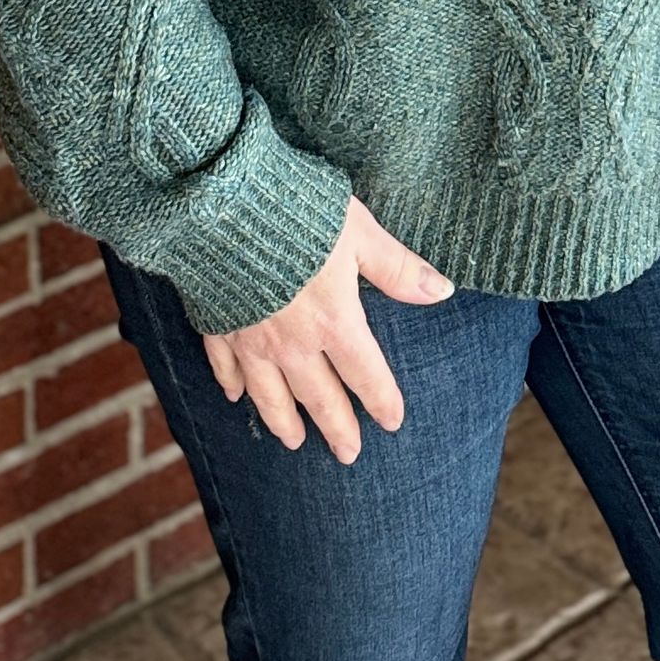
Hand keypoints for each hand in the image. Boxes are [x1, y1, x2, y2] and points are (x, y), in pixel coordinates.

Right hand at [201, 197, 454, 462]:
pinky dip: (231, 384)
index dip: (382, 399)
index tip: (393, 421)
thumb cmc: (301, 212)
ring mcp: (251, 338)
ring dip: (284, 421)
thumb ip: (397, 268)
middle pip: (319, 396)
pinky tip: (234, 397)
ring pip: (270, 394)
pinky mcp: (217, 324)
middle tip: (348, 454)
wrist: (225, 206)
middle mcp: (293, 342)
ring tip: (294, 442)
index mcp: (333, 320)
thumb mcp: (359, 232)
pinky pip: (224, 365)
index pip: (365, 373)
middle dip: (336, 427)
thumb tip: (442, 291)